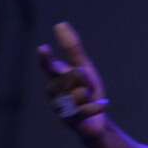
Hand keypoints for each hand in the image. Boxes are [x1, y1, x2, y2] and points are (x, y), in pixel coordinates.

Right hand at [37, 22, 108, 138]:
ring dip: (87, 93)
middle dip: (82, 78)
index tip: (43, 48)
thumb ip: (73, 49)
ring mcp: (61, 109)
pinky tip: (104, 104)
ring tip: (90, 97)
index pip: (47, 66)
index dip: (46, 58)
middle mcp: (54, 93)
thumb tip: (61, 24)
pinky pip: (84, 110)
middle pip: (70, 78)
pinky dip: (95, 107)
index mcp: (55, 78)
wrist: (95, 123)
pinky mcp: (72, 122)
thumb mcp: (83, 68)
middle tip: (88, 86)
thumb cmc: (87, 93)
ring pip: (76, 93)